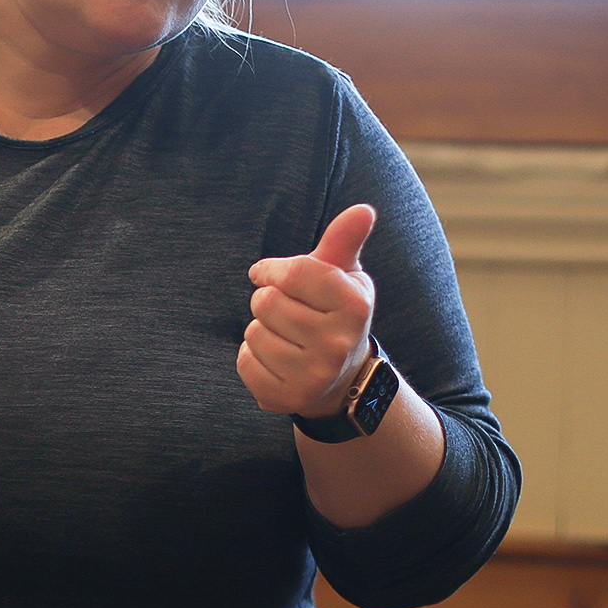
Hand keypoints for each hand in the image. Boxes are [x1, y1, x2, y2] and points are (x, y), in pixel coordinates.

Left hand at [239, 204, 377, 419]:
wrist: (341, 379)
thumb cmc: (334, 313)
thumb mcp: (344, 276)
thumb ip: (344, 241)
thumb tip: (362, 210)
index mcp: (354, 305)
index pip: (293, 272)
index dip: (272, 270)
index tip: (272, 275)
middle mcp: (337, 343)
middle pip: (266, 302)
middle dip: (269, 301)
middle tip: (289, 313)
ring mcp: (313, 374)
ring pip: (253, 332)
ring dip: (261, 330)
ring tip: (286, 338)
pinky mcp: (286, 398)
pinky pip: (244, 362)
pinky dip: (253, 357)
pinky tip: (278, 360)